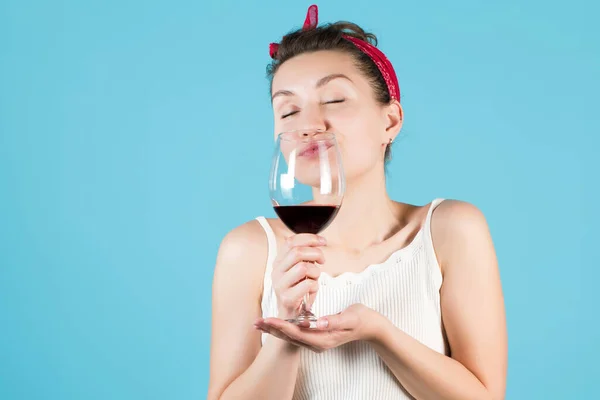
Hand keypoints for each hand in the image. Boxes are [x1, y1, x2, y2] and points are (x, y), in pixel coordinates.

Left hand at [254, 304, 379, 352]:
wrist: (370, 326)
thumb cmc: (361, 319)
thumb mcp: (351, 318)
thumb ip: (336, 321)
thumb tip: (321, 323)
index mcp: (324, 339)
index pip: (298, 333)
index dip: (282, 326)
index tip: (268, 320)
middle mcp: (317, 343)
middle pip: (290, 337)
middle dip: (272, 329)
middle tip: (256, 322)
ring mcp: (316, 341)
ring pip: (290, 336)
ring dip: (274, 329)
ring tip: (259, 323)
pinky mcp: (315, 336)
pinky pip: (296, 333)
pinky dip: (283, 328)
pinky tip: (274, 323)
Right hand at [271, 234, 325, 318]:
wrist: (291, 315)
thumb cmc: (299, 290)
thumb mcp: (301, 269)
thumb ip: (305, 256)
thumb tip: (319, 241)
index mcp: (278, 261)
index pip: (291, 241)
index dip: (309, 238)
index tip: (323, 242)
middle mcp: (276, 272)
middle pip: (297, 252)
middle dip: (315, 254)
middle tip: (322, 261)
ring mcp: (280, 285)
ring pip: (303, 267)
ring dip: (315, 272)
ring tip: (315, 278)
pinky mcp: (287, 298)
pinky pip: (307, 284)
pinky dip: (315, 286)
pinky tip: (312, 290)